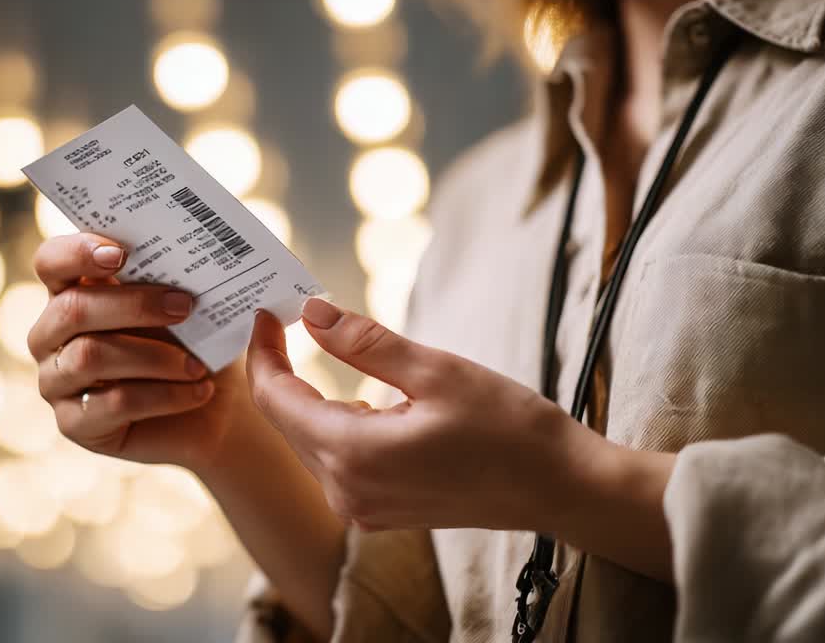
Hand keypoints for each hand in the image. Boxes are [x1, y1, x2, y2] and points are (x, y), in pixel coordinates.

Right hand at [28, 233, 250, 469]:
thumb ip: (168, 276)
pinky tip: (199, 391)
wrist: (213, 407)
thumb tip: (186, 252)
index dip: (77, 253)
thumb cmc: (192, 343)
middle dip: (133, 304)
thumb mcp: (182, 303)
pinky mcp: (74, 423)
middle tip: (185, 305)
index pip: (51, 262)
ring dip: (154, 357)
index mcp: (70, 292)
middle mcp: (51, 334)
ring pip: (90, 357)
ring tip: (198, 365)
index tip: (121, 253)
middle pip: (72, 309)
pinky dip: (164, 395)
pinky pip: (113, 403)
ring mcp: (56, 380)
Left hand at [246, 297, 615, 533]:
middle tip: (288, 317)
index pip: (276, 398)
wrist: (561, 490)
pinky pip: (336, 462)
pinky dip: (334, 424)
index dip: (263, 351)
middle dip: (280, 369)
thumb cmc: (509, 429)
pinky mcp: (380, 513)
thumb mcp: (436, 371)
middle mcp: (346, 491)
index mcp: (353, 455)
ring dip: (307, 396)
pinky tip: (359, 399)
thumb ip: (364, 343)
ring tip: (316, 346)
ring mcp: (362, 509)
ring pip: (309, 441)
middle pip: (286, 421)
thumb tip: (311, 313)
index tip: (268, 312)